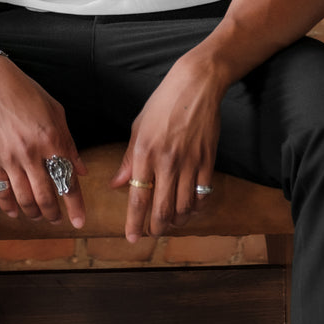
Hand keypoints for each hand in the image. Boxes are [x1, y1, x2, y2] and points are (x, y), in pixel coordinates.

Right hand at [0, 55, 86, 227]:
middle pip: (46, 196)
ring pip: (24, 198)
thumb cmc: (27, 93)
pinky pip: (0, 191)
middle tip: (57, 220)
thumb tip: (81, 170)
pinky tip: (15, 212)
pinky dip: (8, 206)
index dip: (75, 205)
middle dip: (54, 214)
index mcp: (52, 140)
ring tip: (39, 217)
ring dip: (34, 214)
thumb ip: (69, 144)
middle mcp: (32, 153)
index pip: (67, 181)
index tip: (80, 222)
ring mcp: (10, 159)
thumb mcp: (56, 113)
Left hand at [111, 58, 221, 241]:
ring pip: (184, 207)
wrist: (195, 85)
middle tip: (153, 234)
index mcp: (144, 153)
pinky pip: (203, 194)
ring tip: (171, 223)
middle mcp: (167, 162)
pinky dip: (196, 207)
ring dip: (177, 221)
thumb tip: (116, 184)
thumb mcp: (138, 128)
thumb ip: (128, 159)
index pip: (138, 197)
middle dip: (156, 228)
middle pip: (162, 209)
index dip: (135, 223)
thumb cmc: (162, 104)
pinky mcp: (208, 160)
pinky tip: (190, 209)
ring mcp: (190, 163)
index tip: (132, 238)